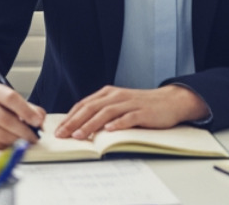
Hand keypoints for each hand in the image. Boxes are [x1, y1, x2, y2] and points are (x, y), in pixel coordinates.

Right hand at [0, 83, 46, 149]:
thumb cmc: (3, 106)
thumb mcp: (17, 102)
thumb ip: (32, 110)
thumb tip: (39, 122)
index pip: (11, 98)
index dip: (26, 111)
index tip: (37, 122)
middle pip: (5, 119)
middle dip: (23, 131)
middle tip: (34, 137)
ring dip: (16, 141)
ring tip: (26, 142)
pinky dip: (7, 146)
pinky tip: (13, 144)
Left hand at [56, 85, 207, 139]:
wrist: (169, 101)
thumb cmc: (141, 106)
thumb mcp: (118, 105)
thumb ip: (102, 112)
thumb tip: (80, 127)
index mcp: (108, 93)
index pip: (84, 105)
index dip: (70, 117)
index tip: (59, 130)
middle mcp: (116, 96)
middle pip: (91, 108)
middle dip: (74, 122)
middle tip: (63, 135)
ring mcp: (129, 103)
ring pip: (106, 113)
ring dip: (91, 124)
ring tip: (79, 135)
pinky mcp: (142, 112)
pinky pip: (127, 118)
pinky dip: (117, 124)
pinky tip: (108, 131)